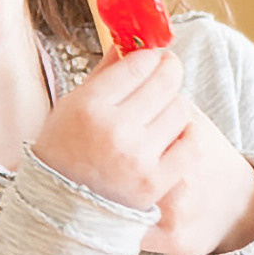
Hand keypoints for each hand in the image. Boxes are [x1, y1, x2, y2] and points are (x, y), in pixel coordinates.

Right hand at [30, 48, 253, 254]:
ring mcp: (138, 157)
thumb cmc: (65, 153)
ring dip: (174, 107)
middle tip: (166, 75)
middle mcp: (115, 130)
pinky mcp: (157, 182)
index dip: (149, 57)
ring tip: (158, 116)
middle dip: (168, 73)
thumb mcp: (72, 107)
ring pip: (181, 109)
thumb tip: (129, 43)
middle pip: (166, 81)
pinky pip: (191, 143)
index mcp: (88, 107)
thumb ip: (104, 74)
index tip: (152, 58)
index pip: (138, 64)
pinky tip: (171, 138)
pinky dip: (186, 137)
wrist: (62, 211)